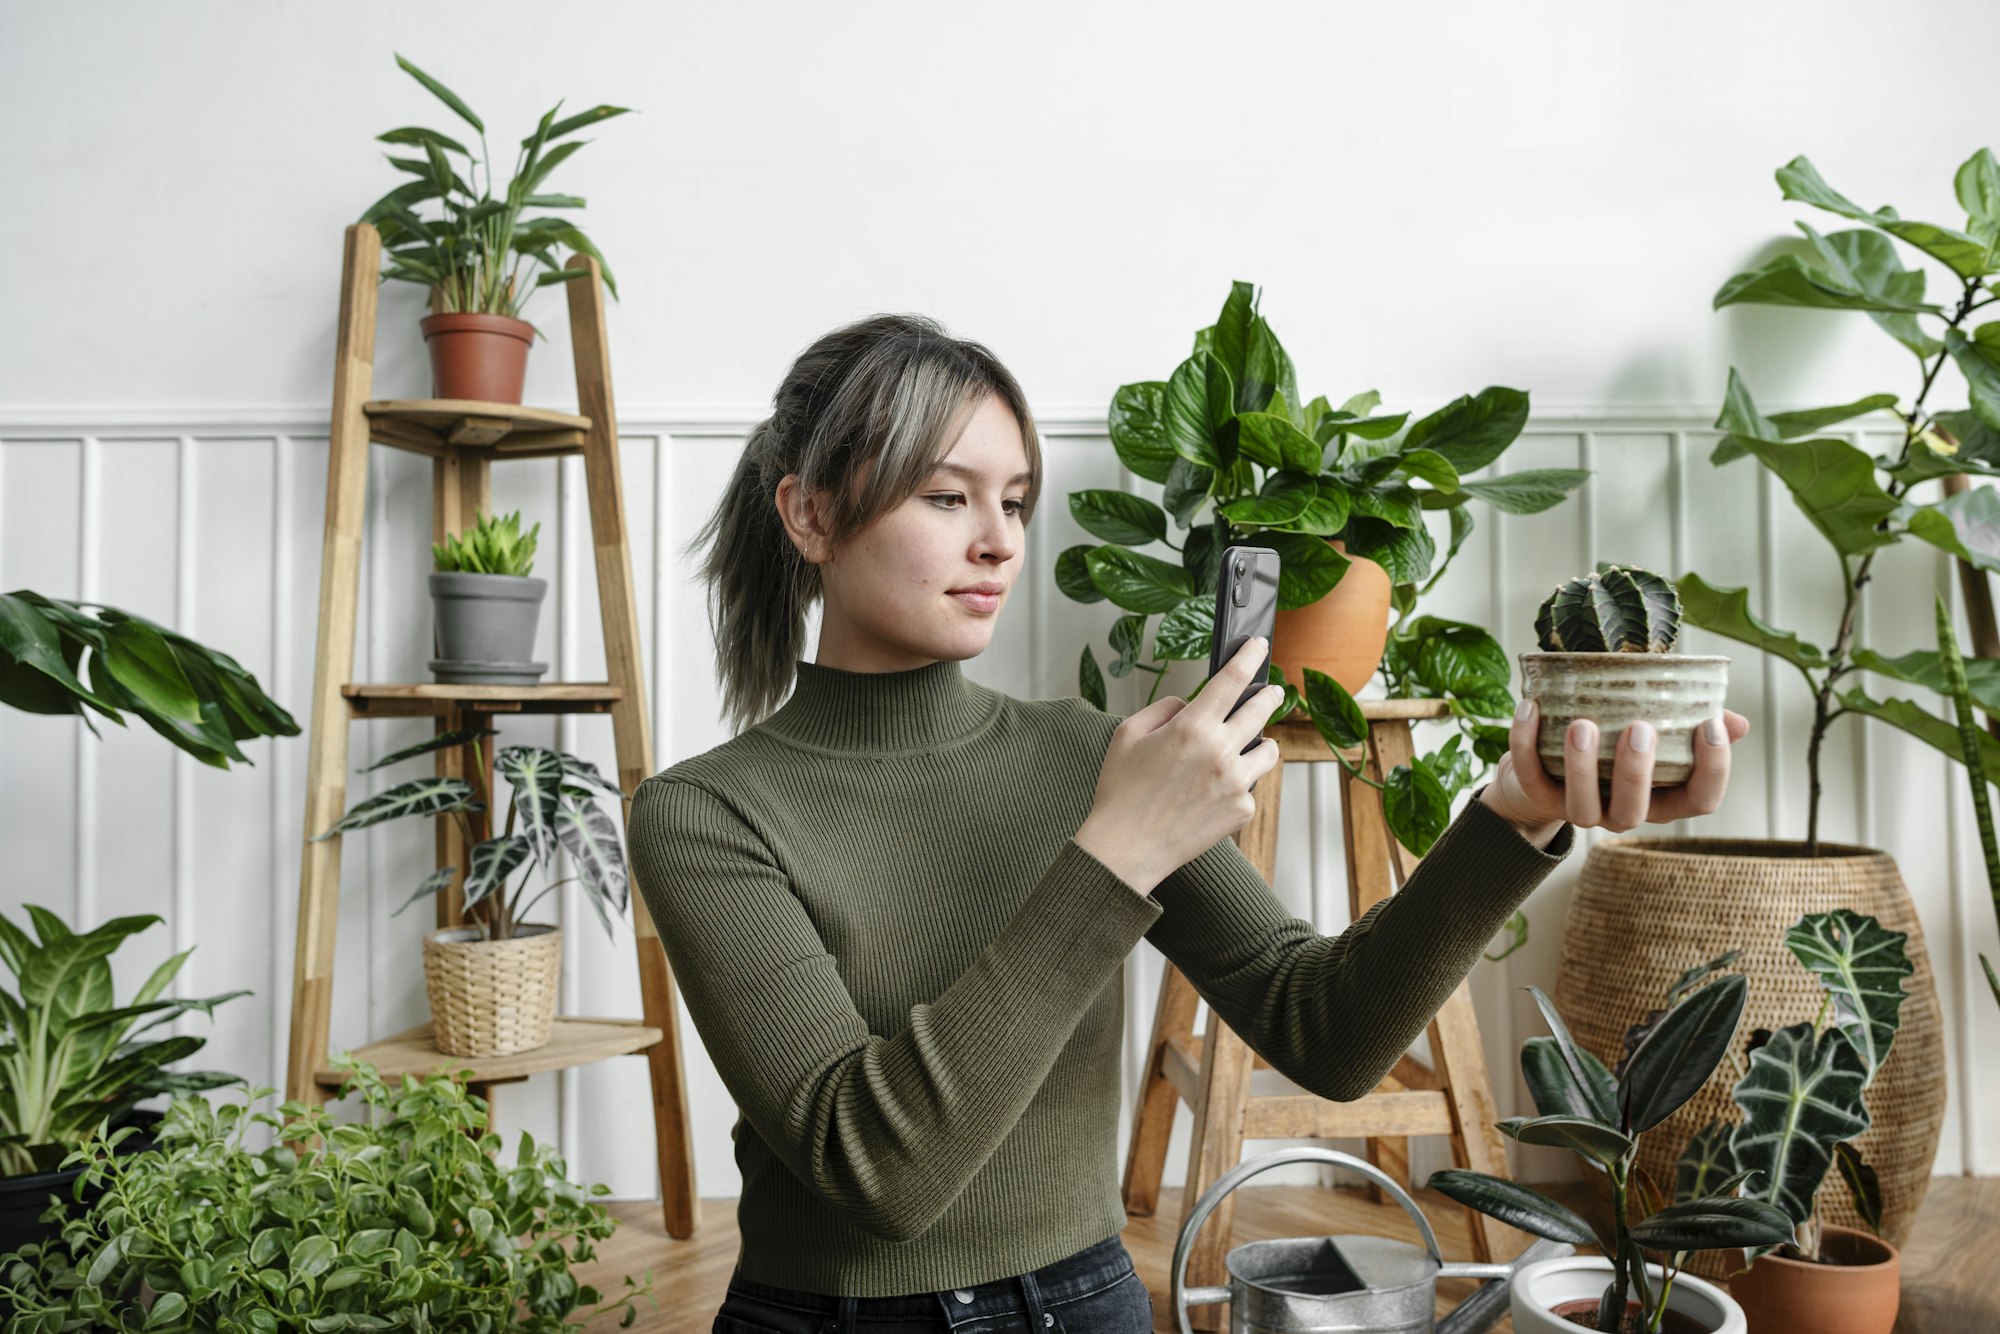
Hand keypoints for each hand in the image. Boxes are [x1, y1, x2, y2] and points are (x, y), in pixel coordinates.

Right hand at [1075, 635, 1283, 893]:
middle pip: (1261, 711)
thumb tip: (1189, 705)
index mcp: (1192, 728)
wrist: (1126, 847)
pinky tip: (1217, 789)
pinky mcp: (1241, 810)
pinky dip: (1240, 782)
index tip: (1258, 647)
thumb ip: (1163, 708)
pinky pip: (1252, 786)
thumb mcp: (1127, 734)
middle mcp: (1220, 752)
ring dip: (1261, 742)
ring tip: (1249, 744)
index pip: (1232, 680)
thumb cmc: (1121, 793)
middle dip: (1270, 696)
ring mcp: (1236, 783)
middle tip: (1272, 692)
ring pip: (1269, 751)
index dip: (1249, 658)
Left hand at [1478, 699, 1750, 845]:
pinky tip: (1530, 707)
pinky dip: (1525, 742)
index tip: (1710, 727)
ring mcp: (1579, 809)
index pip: (1699, 801)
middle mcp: (1622, 812)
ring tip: (1583, 724)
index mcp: (1661, 798)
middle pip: (1634, 810)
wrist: (1546, 767)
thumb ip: (1691, 725)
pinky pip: (1530, 776)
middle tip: (1640, 728)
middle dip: (1637, 772)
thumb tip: (1734, 722)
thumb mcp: (1657, 736)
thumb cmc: (1615, 745)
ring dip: (1581, 766)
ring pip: (1581, 806)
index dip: (1713, 770)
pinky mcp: (1538, 796)